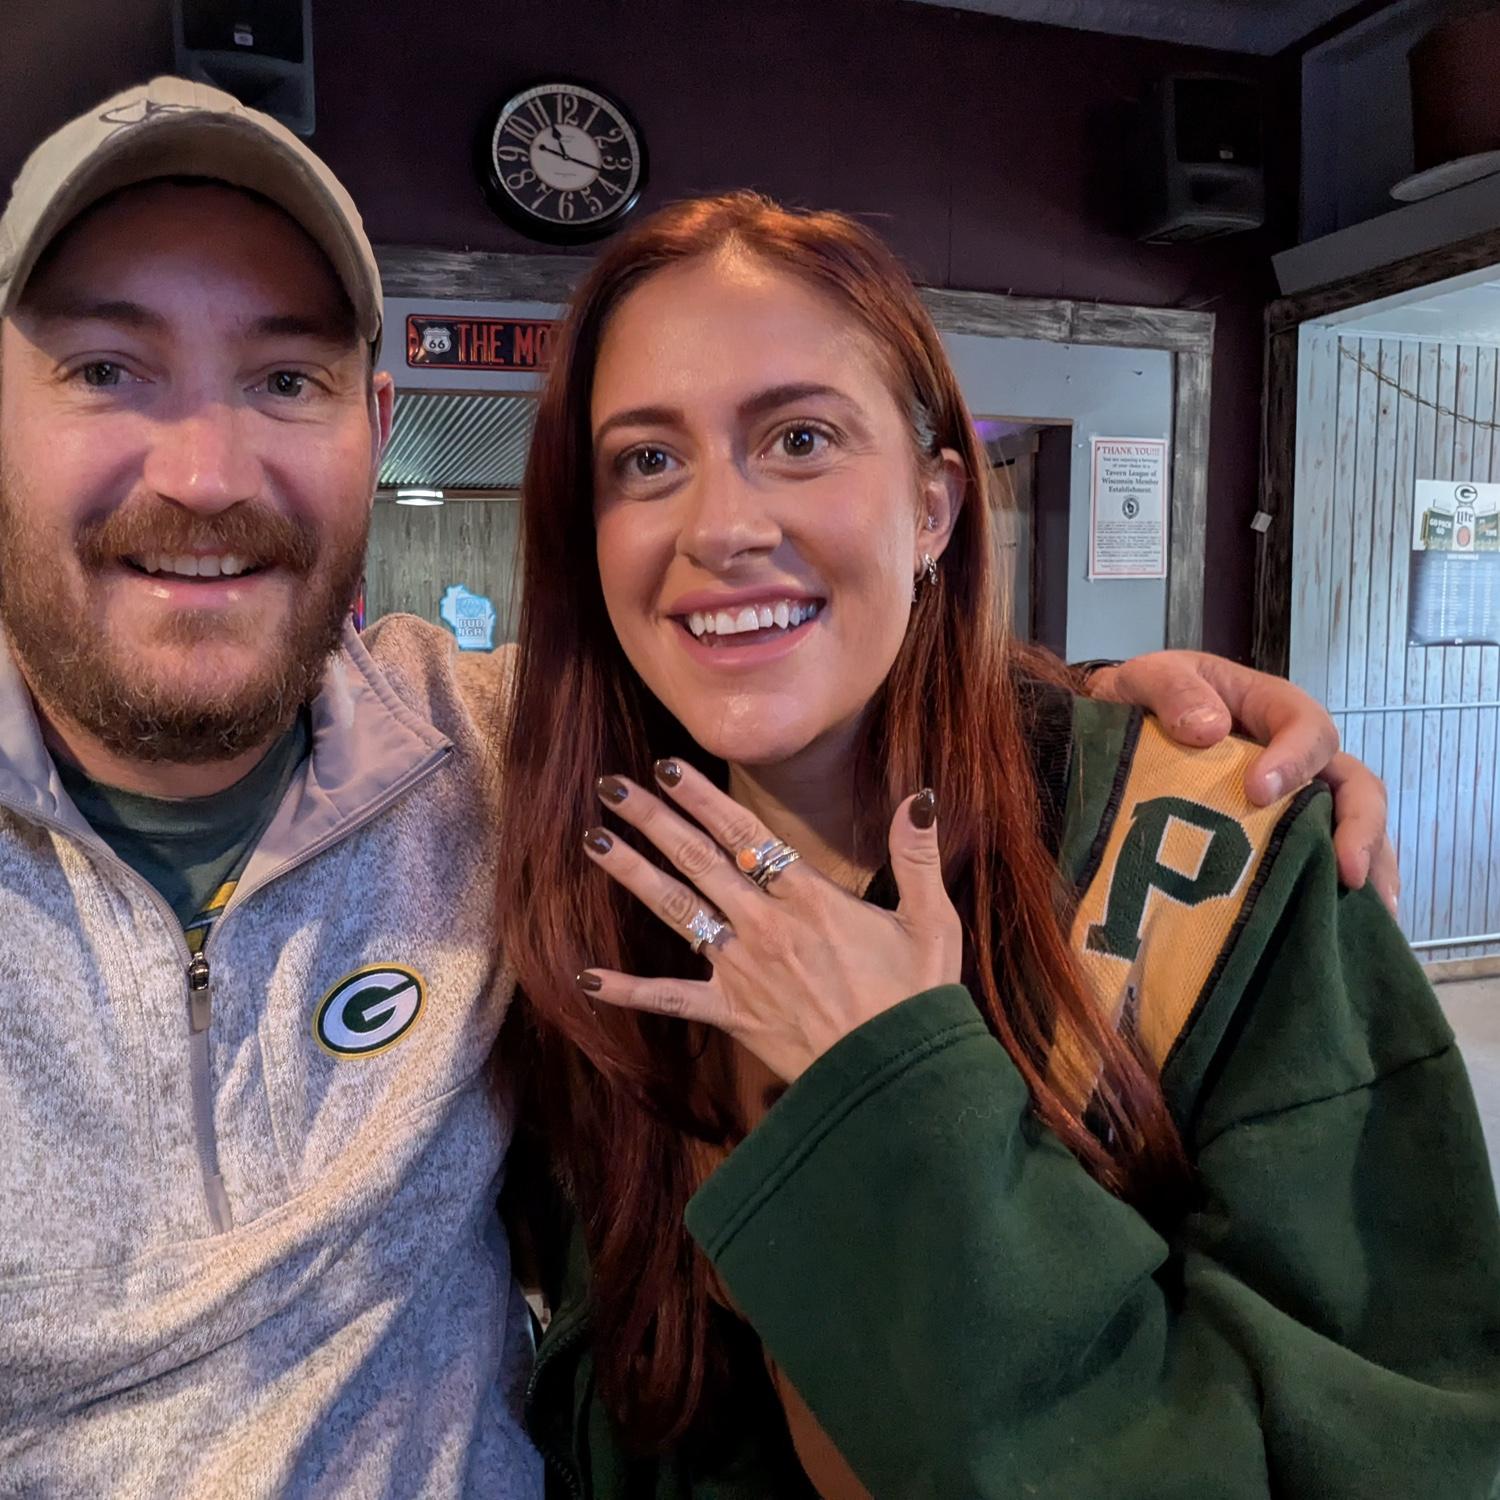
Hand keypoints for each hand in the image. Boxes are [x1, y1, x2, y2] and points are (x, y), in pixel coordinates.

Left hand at [579, 763, 961, 1081]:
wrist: (896, 1079)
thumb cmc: (917, 999)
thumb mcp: (932, 922)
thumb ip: (917, 855)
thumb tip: (921, 797)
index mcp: (809, 898)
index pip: (745, 833)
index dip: (703, 797)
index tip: (667, 767)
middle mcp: (765, 925)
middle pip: (697, 860)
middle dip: (653, 819)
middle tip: (612, 786)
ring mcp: (742, 970)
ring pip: (676, 911)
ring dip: (633, 874)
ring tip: (594, 841)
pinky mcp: (732, 1014)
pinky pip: (671, 999)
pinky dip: (628, 990)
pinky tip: (586, 977)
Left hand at [1088, 651, 1398, 916]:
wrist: (1116, 726)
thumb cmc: (1141, 699)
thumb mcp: (1146, 678)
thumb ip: (1173, 690)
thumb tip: (1209, 729)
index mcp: (1271, 709)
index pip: (1307, 727)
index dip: (1295, 759)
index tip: (1259, 792)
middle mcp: (1296, 756)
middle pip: (1352, 785)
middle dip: (1360, 827)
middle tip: (1349, 872)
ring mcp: (1294, 799)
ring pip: (1350, 828)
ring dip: (1367, 867)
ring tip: (1367, 914)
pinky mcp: (1276, 837)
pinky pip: (1319, 860)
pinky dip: (1334, 890)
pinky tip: (1336, 925)